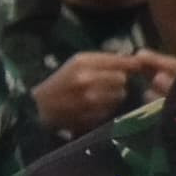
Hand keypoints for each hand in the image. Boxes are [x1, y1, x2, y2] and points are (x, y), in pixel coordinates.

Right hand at [32, 48, 175, 136]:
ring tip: (101, 95)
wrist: (38, 108)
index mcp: (83, 62)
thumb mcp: (76, 63)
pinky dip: (108, 108)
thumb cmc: (59, 82)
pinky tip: (96, 106)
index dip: (131, 64)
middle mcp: (88, 80)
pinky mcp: (91, 116)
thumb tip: (131, 59)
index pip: (120, 61)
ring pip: (120, 95)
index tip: (136, 66)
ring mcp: (90, 101)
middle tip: (110, 83)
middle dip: (119, 80)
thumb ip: (103, 59)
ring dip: (115, 95)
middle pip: (122, 79)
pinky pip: (112, 109)